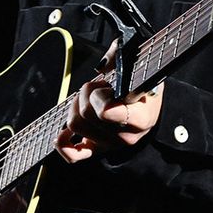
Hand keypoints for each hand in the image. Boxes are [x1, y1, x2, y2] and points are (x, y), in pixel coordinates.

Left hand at [55, 41, 163, 163]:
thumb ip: (122, 57)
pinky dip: (64, 145)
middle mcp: (126, 135)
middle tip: (98, 86)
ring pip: (75, 125)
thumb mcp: (140, 66)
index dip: (99, 94)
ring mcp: (111, 144)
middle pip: (85, 115)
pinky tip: (62, 134)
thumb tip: (104, 63)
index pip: (107, 112)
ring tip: (91, 99)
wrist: (150, 105)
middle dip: (86, 93)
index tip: (108, 85)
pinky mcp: (99, 150)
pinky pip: (74, 155)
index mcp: (141, 117)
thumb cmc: (145, 83)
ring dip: (77, 106)